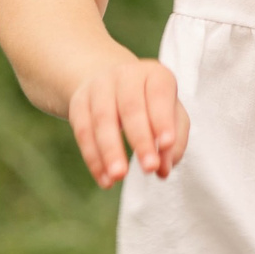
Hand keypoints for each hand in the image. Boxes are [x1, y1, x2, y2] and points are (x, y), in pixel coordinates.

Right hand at [67, 56, 189, 188]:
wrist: (112, 84)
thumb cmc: (151, 104)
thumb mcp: (172, 115)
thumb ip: (175, 141)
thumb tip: (164, 169)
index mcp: (154, 74)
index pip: (159, 94)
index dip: (162, 118)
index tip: (166, 143)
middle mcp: (125, 75)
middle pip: (131, 107)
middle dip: (140, 140)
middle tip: (149, 168)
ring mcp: (99, 86)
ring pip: (102, 119)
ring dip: (111, 151)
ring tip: (119, 176)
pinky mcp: (79, 103)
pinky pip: (83, 132)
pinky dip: (93, 158)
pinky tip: (105, 179)